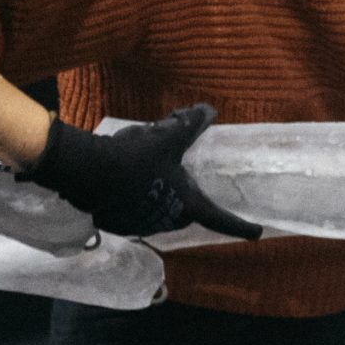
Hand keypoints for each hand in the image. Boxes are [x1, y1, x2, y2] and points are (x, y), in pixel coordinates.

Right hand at [22, 104, 261, 239]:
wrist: (86, 171)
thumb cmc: (136, 157)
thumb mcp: (168, 137)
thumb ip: (191, 124)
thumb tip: (210, 110)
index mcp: (186, 205)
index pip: (221, 219)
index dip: (240, 226)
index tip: (258, 233)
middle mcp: (166, 221)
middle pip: (186, 214)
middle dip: (189, 202)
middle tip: (184, 181)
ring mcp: (140, 226)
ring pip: (158, 213)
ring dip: (159, 197)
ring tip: (150, 173)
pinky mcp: (117, 223)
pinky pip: (134, 213)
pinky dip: (136, 200)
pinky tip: (127, 182)